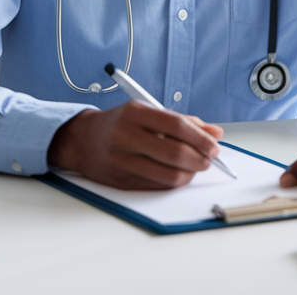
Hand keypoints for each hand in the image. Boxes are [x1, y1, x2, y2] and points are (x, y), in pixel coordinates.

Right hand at [47, 101, 224, 189]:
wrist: (82, 141)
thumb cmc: (120, 123)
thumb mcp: (147, 112)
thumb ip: (182, 121)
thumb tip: (215, 133)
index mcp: (134, 113)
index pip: (177, 126)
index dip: (200, 138)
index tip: (214, 145)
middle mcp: (126, 136)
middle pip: (175, 153)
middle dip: (200, 158)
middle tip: (209, 158)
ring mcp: (123, 161)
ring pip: (169, 175)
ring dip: (191, 173)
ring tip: (196, 166)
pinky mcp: (122, 181)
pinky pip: (158, 185)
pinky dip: (175, 181)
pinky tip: (179, 173)